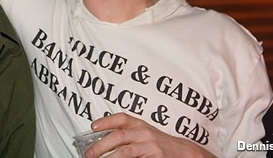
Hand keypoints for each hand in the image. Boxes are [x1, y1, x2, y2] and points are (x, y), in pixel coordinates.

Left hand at [86, 113, 213, 157]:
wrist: (183, 151)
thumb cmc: (159, 142)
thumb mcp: (144, 132)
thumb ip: (127, 132)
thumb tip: (103, 138)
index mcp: (140, 124)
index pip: (121, 118)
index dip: (106, 121)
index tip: (93, 126)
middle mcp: (144, 133)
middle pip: (118, 136)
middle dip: (101, 146)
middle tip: (89, 154)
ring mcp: (150, 146)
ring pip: (125, 152)